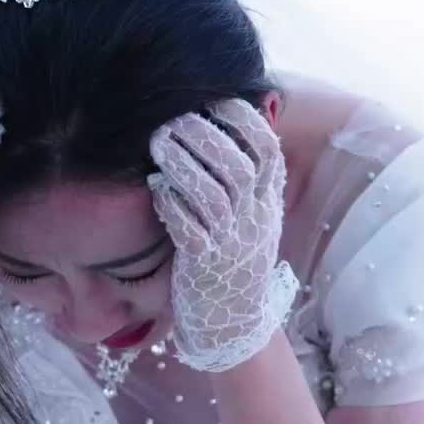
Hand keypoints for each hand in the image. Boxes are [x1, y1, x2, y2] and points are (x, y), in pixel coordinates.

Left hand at [148, 99, 296, 371]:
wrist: (232, 324)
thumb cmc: (232, 261)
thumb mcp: (250, 218)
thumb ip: (244, 178)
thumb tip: (227, 127)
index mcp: (267, 203)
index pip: (266, 151)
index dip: (243, 120)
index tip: (213, 99)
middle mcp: (254, 220)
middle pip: (237, 168)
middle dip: (205, 136)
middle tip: (173, 118)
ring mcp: (231, 244)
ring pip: (212, 197)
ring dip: (183, 165)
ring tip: (158, 143)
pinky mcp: (203, 267)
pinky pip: (189, 231)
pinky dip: (171, 206)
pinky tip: (156, 189)